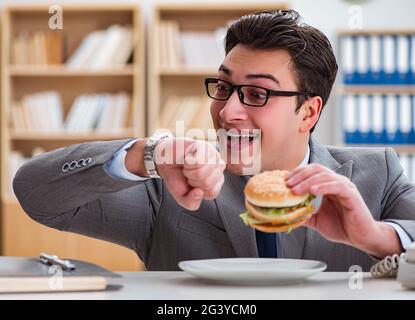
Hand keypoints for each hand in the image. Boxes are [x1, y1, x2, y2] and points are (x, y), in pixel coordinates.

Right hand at [155, 137, 225, 210]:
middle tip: (187, 173)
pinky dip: (187, 162)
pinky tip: (187, 158)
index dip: (195, 190)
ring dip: (189, 170)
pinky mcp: (204, 145)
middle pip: (207, 182)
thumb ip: (191, 203)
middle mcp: (219, 167)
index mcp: (217, 180)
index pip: (211, 192)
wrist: (165, 160)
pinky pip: (197, 160)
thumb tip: (199, 192)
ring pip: (202, 172)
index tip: (190, 182)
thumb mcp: (182, 197)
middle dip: (192, 180)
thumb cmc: (176, 177)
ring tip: (187, 166)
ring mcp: (213, 154)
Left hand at [285, 164, 401, 256]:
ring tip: (295, 190)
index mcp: (328, 185)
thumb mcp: (316, 219)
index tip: (284, 181)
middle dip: (300, 175)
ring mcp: (345, 187)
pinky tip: (313, 191)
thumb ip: (303, 213)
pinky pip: (337, 186)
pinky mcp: (352, 195)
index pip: (311, 171)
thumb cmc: (342, 227)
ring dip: (307, 181)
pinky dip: (323, 186)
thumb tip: (285, 213)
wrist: (361, 238)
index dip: (297, 174)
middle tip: (287, 184)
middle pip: (316, 169)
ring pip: (324, 176)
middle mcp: (337, 182)